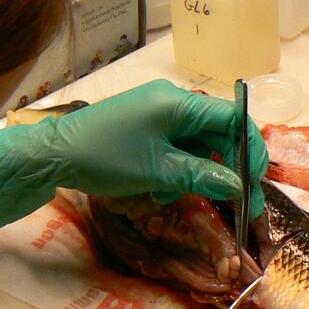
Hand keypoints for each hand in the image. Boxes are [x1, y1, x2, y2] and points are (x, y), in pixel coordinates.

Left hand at [0, 80, 267, 228]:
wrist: (52, 156)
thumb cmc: (104, 158)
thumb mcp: (158, 172)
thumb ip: (202, 176)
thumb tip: (239, 186)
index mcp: (179, 103)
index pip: (233, 118)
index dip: (251, 149)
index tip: (256, 182)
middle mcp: (172, 102)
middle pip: (219, 133)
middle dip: (229, 169)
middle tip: (240, 205)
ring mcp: (157, 115)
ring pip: (199, 145)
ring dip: (201, 174)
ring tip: (186, 198)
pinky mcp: (145, 129)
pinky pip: (178, 149)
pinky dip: (180, 171)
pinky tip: (166, 191)